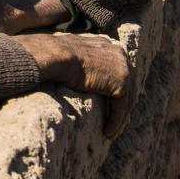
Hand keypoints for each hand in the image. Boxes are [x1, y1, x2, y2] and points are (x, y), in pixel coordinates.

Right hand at [16, 32, 134, 137]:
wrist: (54, 55)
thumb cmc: (53, 54)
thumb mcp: (69, 51)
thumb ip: (78, 57)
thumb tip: (66, 64)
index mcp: (108, 45)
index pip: (116, 70)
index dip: (113, 89)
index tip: (108, 104)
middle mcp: (120, 54)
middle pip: (126, 86)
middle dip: (121, 106)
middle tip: (114, 122)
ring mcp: (124, 68)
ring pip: (126, 100)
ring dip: (119, 119)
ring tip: (110, 133)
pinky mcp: (122, 84)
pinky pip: (121, 108)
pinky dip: (115, 122)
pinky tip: (107, 133)